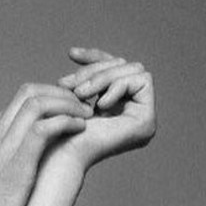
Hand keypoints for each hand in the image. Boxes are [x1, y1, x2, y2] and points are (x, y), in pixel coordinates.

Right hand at [0, 82, 92, 205]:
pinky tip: (80, 130)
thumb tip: (11, 186)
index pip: (17, 106)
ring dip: (68, 103)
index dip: (48, 102)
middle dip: (61, 93)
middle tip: (82, 110)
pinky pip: (45, 126)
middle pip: (27, 92)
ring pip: (37, 101)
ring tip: (86, 117)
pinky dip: (67, 121)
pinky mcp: (16, 163)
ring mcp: (1, 148)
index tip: (67, 115)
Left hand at [53, 47, 155, 171]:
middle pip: (124, 66)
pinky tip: (99, 105)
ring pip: (133, 70)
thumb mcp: (69, 93)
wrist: (60, 154)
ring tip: (80, 94)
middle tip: (70, 83)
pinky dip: (118, 87)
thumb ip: (80, 75)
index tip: (71, 54)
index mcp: (116, 107)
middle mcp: (134, 112)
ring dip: (103, 78)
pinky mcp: (147, 121)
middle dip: (96, 70)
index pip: (114, 68)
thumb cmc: (58, 129)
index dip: (95, 58)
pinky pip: (142, 81)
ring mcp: (144, 118)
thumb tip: (74, 51)